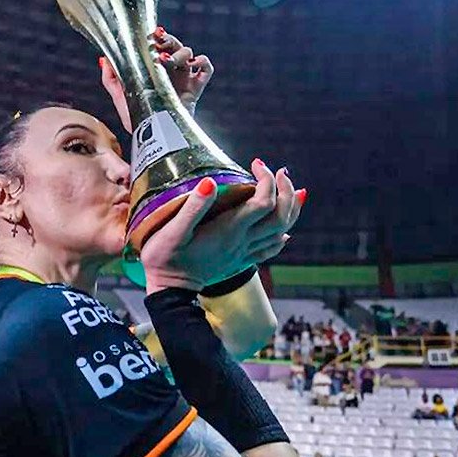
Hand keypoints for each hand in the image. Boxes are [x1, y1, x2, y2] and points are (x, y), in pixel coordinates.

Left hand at [98, 26, 213, 132]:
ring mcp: (184, 78)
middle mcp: (171, 70)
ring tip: (166, 61)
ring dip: (179, 53)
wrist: (151, 136)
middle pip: (175, 44)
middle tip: (157, 43)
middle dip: (168, 40)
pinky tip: (193, 64)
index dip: (158, 36)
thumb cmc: (137, 116)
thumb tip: (103, 59)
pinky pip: (207, 69)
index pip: (160, 44)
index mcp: (155, 67)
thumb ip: (111, 77)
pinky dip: (203, 62)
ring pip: (189, 53)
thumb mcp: (119, 96)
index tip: (150, 36)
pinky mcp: (195, 88)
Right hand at [141, 159, 305, 292]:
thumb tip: (211, 181)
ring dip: (290, 210)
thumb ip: (193, 207)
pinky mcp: (238, 261)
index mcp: (228, 231)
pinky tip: (283, 230)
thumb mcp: (172, 231)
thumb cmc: (165, 258)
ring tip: (292, 190)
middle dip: (286, 191)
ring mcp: (242, 253)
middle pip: (281, 217)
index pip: (263, 201)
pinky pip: (270, 249)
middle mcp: (241, 242)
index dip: (266, 179)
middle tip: (280, 172)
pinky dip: (281, 235)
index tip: (255, 163)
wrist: (168, 293)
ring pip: (281, 232)